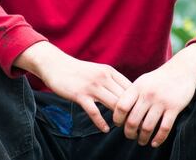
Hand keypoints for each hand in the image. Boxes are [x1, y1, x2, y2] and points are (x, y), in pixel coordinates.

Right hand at [14, 42, 131, 131]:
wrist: (55, 64)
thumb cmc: (78, 70)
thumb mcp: (98, 70)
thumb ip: (112, 80)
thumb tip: (127, 94)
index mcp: (110, 71)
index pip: (131, 89)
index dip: (138, 102)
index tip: (140, 113)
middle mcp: (103, 78)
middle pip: (125, 98)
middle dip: (131, 112)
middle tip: (134, 123)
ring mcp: (91, 86)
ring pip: (113, 105)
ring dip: (119, 118)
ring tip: (121, 126)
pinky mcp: (80, 95)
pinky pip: (94, 112)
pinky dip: (101, 123)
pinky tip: (105, 129)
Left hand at [112, 43, 195, 147]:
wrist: (182, 70)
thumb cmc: (158, 78)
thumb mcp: (142, 81)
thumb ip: (131, 94)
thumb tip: (119, 111)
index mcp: (137, 88)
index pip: (121, 106)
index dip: (117, 119)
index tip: (119, 125)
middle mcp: (147, 95)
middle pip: (133, 120)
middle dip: (129, 132)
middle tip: (130, 136)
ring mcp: (161, 102)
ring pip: (147, 127)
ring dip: (142, 138)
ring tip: (141, 141)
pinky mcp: (174, 108)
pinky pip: (164, 128)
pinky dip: (158, 138)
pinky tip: (154, 143)